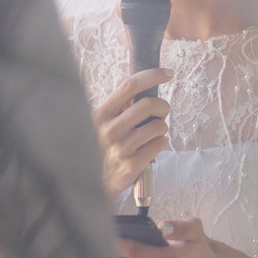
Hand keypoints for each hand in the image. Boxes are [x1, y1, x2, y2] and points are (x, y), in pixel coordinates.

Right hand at [93, 68, 172, 198]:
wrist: (88, 185)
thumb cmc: (99, 147)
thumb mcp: (99, 123)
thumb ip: (117, 105)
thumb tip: (143, 86)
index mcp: (101, 113)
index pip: (129, 85)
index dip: (152, 75)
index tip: (168, 73)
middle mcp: (110, 129)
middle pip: (148, 105)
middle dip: (162, 105)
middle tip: (163, 110)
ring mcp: (121, 148)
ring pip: (158, 126)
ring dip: (162, 126)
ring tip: (154, 130)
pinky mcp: (132, 165)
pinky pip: (160, 144)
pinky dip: (161, 141)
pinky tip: (152, 145)